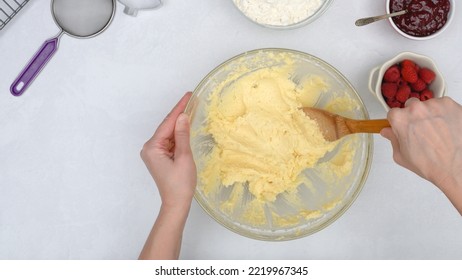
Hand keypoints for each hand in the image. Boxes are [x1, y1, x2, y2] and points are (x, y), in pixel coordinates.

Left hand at [141, 92, 196, 210]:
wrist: (176, 203)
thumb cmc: (181, 184)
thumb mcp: (184, 157)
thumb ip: (182, 135)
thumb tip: (182, 116)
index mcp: (152, 147)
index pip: (168, 123)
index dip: (179, 108)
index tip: (188, 95)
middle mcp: (149, 148)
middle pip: (167, 126)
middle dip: (179, 113)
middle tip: (192, 99)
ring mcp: (154, 153)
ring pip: (169, 133)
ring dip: (179, 123)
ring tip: (192, 108)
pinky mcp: (159, 157)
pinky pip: (170, 141)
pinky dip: (178, 134)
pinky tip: (186, 126)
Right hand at [381, 97, 461, 213]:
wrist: (456, 167)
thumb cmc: (431, 164)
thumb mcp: (402, 156)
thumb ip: (392, 140)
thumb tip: (388, 132)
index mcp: (400, 119)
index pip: (393, 113)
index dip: (397, 121)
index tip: (403, 126)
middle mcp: (417, 109)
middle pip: (411, 106)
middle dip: (414, 116)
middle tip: (421, 131)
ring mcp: (435, 105)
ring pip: (428, 105)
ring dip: (430, 114)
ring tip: (437, 132)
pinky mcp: (451, 105)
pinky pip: (443, 105)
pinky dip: (444, 114)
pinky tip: (446, 128)